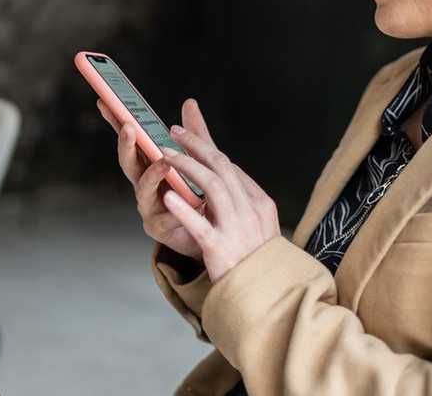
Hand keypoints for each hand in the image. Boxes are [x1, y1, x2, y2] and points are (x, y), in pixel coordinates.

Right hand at [102, 98, 212, 261]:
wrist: (209, 230)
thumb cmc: (198, 193)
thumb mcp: (198, 159)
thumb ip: (193, 133)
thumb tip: (189, 102)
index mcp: (149, 164)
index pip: (131, 140)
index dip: (116, 121)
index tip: (105, 101)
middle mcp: (143, 182)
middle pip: (128, 162)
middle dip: (126, 145)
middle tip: (129, 128)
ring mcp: (148, 205)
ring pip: (143, 188)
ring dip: (152, 174)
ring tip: (164, 162)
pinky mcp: (158, 227)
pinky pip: (165, 216)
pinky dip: (175, 208)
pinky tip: (187, 202)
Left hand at [158, 106, 280, 282]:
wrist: (266, 299)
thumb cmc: (256, 262)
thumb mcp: (257, 225)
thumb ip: (242, 198)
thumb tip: (225, 171)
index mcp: (260, 203)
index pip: (230, 167)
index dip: (205, 148)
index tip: (186, 136)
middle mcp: (251, 212)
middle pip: (221, 167)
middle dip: (195, 146)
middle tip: (173, 133)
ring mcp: (237, 230)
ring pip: (213, 187)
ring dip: (187, 167)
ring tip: (166, 155)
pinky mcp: (221, 250)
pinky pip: (201, 226)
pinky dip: (184, 209)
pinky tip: (168, 197)